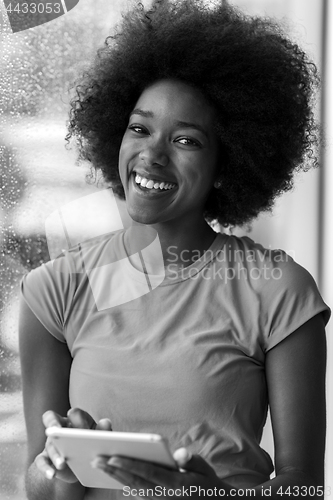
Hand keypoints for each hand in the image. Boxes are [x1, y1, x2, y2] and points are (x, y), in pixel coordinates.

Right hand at [35, 407, 111, 483]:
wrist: (80, 466)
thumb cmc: (91, 445)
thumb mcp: (98, 438)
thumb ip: (102, 430)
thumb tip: (106, 422)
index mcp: (75, 420)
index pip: (73, 413)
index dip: (77, 418)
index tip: (84, 429)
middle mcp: (60, 427)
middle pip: (51, 418)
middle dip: (53, 423)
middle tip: (56, 430)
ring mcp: (50, 442)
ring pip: (49, 444)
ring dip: (55, 454)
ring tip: (62, 463)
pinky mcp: (45, 458)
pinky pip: (40, 461)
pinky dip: (45, 468)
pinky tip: (52, 475)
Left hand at [91, 447, 223, 498]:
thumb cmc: (206, 482)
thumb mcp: (204, 468)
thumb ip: (190, 460)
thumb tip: (180, 453)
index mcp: (175, 484)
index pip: (148, 472)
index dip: (129, 465)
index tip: (112, 457)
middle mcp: (164, 495)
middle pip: (134, 482)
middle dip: (114, 470)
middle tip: (96, 460)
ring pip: (132, 488)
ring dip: (115, 477)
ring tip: (99, 465)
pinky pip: (136, 493)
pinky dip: (123, 483)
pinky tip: (111, 474)